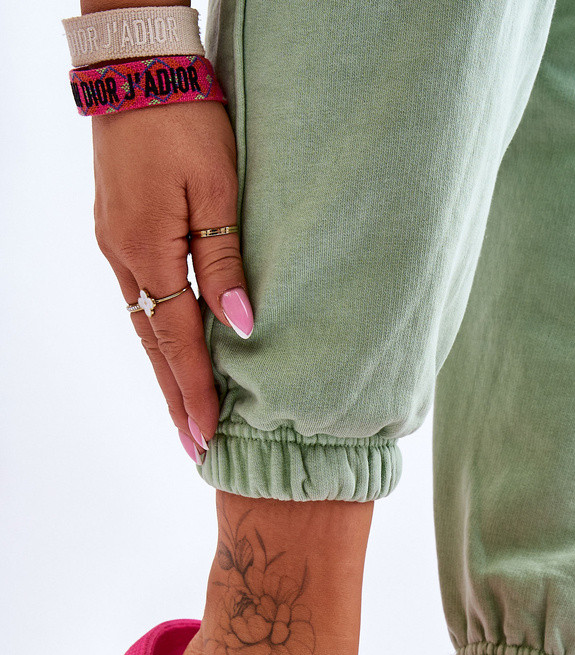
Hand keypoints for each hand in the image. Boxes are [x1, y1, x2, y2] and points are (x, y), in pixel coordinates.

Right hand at [91, 98, 252, 456]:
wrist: (139, 69)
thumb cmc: (185, 121)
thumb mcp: (217, 189)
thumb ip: (226, 260)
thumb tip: (239, 327)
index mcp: (149, 252)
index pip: (178, 342)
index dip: (196, 392)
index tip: (207, 437)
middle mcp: (124, 258)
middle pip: (154, 347)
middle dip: (176, 398)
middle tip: (192, 446)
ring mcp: (116, 245)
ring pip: (145, 325)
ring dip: (165, 372)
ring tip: (184, 413)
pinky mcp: (119, 231)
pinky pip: (141, 299)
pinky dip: (158, 335)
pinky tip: (171, 353)